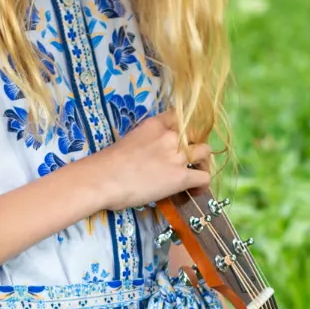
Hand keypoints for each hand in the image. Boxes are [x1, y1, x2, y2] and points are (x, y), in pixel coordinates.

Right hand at [85, 109, 211, 212]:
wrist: (104, 178)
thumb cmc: (107, 163)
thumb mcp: (129, 140)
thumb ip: (145, 141)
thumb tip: (149, 155)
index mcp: (155, 124)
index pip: (179, 117)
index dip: (184, 129)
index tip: (181, 140)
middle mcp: (170, 136)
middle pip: (197, 133)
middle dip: (195, 145)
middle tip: (189, 159)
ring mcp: (177, 156)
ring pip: (205, 152)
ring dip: (202, 163)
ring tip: (195, 174)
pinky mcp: (181, 177)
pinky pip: (204, 177)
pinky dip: (203, 185)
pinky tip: (195, 191)